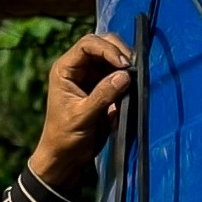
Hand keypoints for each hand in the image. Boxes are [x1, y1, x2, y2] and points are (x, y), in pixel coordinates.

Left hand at [28, 31, 133, 194]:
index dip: (107, 49)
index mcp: (65, 70)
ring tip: (136, 75)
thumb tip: (125, 75)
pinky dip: (127, 76)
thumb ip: (103, 95)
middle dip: (119, 51)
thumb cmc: (65, 138)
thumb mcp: (83, 117)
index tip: (123, 64)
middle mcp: (77, 68)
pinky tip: (133, 85)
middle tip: (133, 66)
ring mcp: (91, 77)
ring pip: (112, 57)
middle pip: (101, 44)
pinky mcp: (102, 87)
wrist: (66, 157)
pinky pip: (118, 74)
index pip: (87, 44)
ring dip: (125, 63)